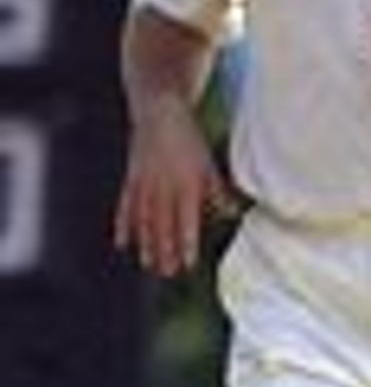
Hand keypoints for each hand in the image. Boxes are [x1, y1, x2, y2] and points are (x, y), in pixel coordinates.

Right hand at [113, 100, 236, 275]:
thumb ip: (217, 192)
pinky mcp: (131, 179)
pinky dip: (123, 225)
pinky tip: (122, 243)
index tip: (188, 263)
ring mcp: (144, 184)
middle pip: (163, 225)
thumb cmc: (189, 140)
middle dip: (165, 250)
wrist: (159, 114)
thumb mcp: (208, 165)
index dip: (186, 242)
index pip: (186, 220)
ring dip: (146, 244)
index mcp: (186, 184)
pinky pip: (125, 206)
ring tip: (148, 264)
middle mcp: (163, 187)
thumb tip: (233, 214)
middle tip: (166, 272)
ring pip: (144, 220)